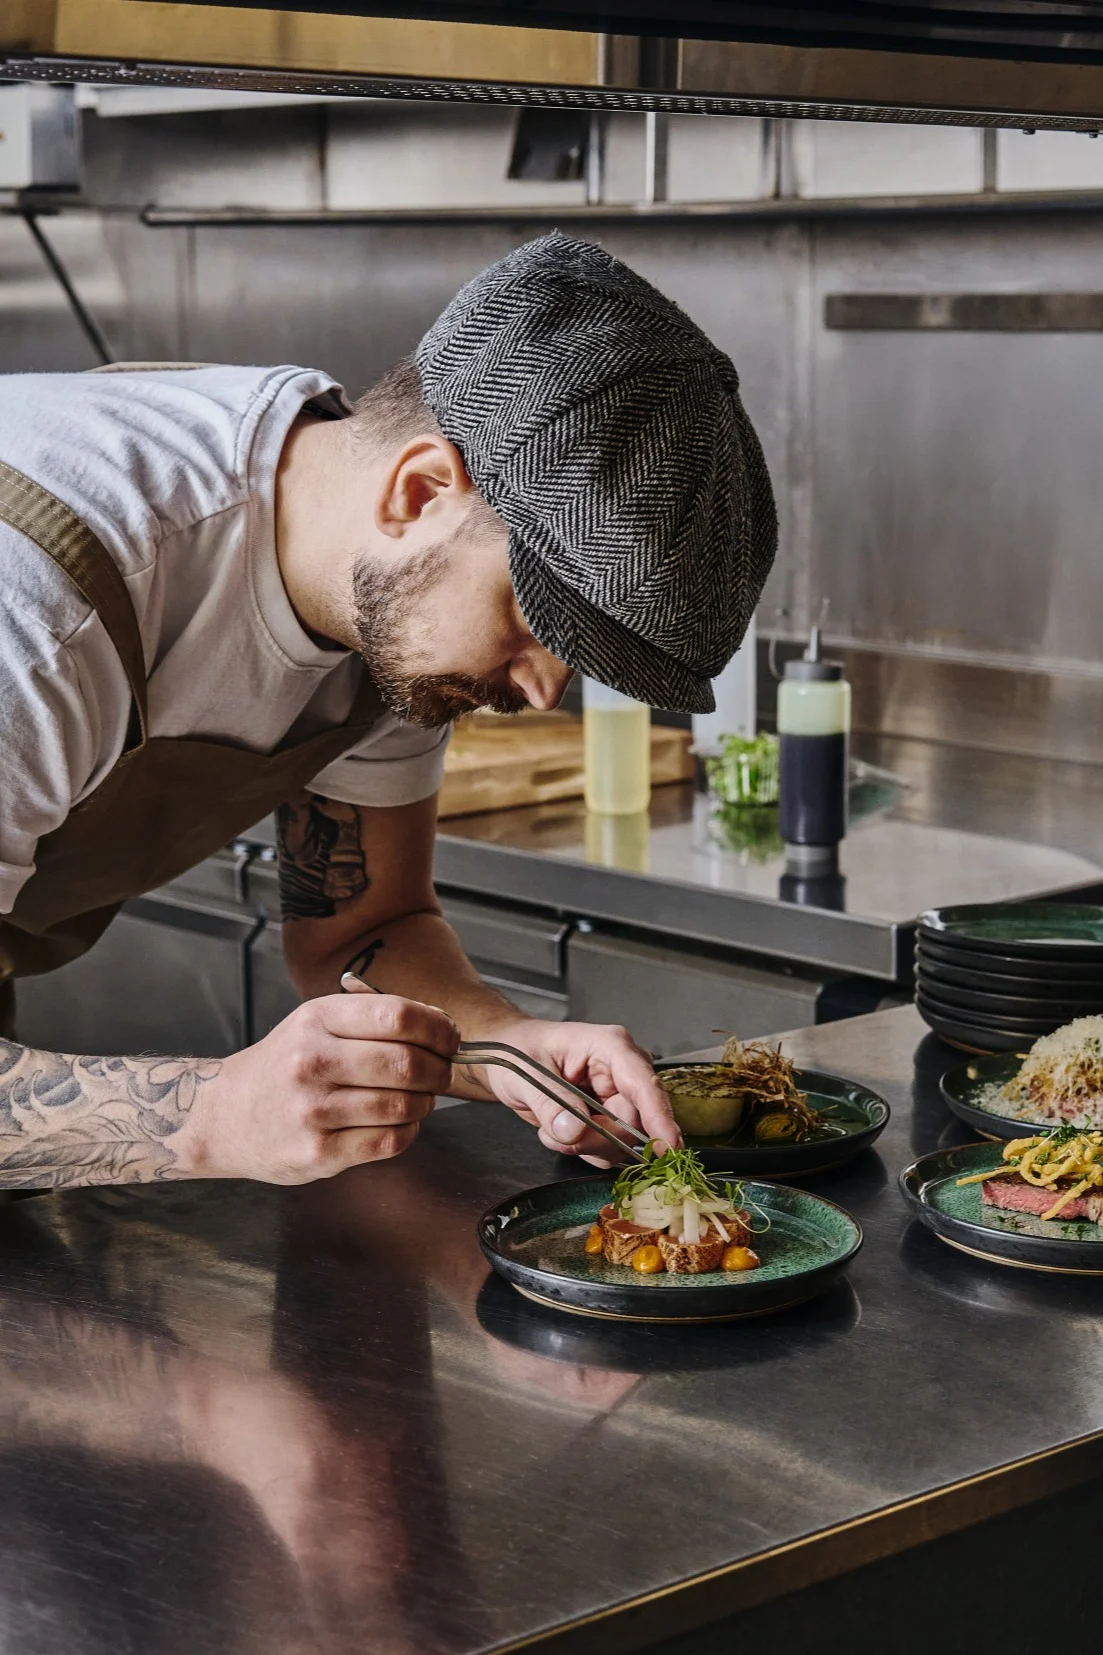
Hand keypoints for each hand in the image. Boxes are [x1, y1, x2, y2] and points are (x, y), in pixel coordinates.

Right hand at [175, 994, 458, 1183]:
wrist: (225, 1116)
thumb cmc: (284, 1065)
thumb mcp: (317, 1023)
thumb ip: (374, 1018)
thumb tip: (443, 1025)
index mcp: (317, 1019)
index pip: (398, 1016)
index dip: (439, 1029)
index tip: (450, 1038)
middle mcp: (312, 1061)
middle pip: (407, 1063)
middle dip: (440, 1069)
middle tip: (442, 1072)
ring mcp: (313, 1110)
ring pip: (403, 1105)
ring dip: (425, 1103)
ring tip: (418, 1098)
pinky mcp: (318, 1153)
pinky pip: (389, 1141)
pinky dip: (408, 1131)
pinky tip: (399, 1122)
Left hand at [475, 1018, 680, 1164]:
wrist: (506, 1061)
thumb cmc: (516, 1052)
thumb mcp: (526, 1074)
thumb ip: (550, 1104)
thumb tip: (575, 1131)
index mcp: (610, 1047)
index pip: (644, 1085)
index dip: (659, 1118)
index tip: (669, 1148)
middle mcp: (622, 1073)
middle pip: (633, 1123)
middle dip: (596, 1139)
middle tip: (559, 1135)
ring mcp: (618, 1097)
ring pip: (621, 1142)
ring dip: (584, 1146)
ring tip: (551, 1126)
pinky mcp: (609, 1118)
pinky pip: (607, 1150)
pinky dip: (581, 1149)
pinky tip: (557, 1131)